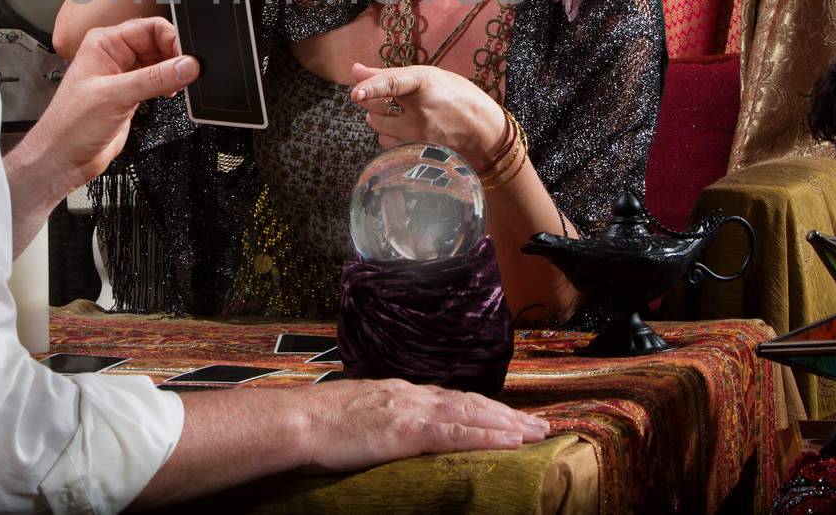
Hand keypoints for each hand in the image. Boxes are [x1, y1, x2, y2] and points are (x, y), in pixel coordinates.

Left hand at [28, 17, 198, 192]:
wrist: (63, 158)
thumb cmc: (70, 125)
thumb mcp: (116, 96)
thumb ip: (155, 79)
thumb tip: (186, 65)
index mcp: (104, 43)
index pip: (149, 28)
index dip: (172, 39)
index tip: (188, 58)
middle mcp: (114, 56)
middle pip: (158, 44)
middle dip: (175, 57)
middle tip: (188, 73)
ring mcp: (123, 75)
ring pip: (160, 63)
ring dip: (173, 73)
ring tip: (178, 86)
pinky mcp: (130, 94)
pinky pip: (157, 81)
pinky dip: (168, 86)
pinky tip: (170, 94)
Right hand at [297, 379, 549, 472]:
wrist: (298, 420)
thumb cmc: (317, 424)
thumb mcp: (357, 414)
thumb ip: (382, 419)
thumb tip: (392, 433)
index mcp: (400, 393)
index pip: (451, 399)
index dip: (483, 408)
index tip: (507, 417)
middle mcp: (412, 395)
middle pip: (470, 402)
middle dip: (505, 414)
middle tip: (538, 425)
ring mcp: (412, 411)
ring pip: (472, 413)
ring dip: (507, 423)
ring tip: (535, 432)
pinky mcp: (408, 430)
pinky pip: (457, 432)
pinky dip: (488, 435)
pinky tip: (510, 441)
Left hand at [350, 63, 506, 168]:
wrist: (484, 133)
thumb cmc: (457, 97)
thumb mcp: (428, 76)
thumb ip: (388, 74)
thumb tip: (354, 70)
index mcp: (426, 84)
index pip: (393, 84)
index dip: (372, 87)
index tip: (355, 92)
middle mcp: (421, 111)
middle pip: (374, 107)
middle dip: (372, 101)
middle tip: (387, 98)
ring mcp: (419, 135)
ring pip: (378, 127)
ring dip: (379, 119)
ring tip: (399, 113)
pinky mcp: (417, 152)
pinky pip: (386, 144)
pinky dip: (388, 136)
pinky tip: (404, 130)